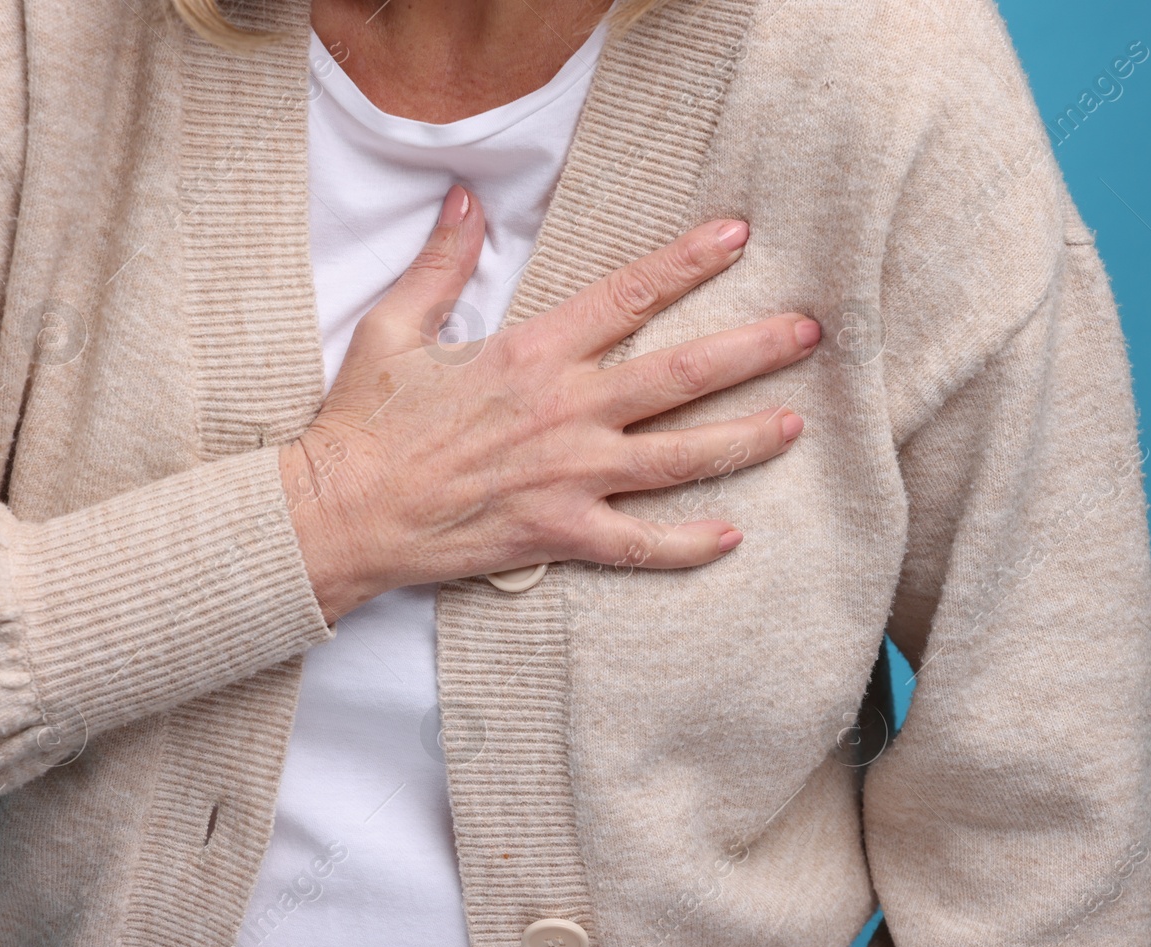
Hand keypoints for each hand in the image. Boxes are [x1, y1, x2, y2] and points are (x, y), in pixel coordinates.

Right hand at [280, 185, 817, 623]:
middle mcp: (566, 411)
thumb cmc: (364, 425)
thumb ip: (443, 263)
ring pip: (680, 456)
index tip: (738, 235)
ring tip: (794, 424)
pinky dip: (690, 544)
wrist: (341, 514)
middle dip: (753, 349)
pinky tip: (732, 535)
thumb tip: (465, 199)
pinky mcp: (561, 534)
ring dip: (744, 438)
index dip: (688, 262)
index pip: (628, 296)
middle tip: (809, 333)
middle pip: (682, 374)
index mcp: (531, 353)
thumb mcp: (394, 327)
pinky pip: (641, 544)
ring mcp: (570, 477)